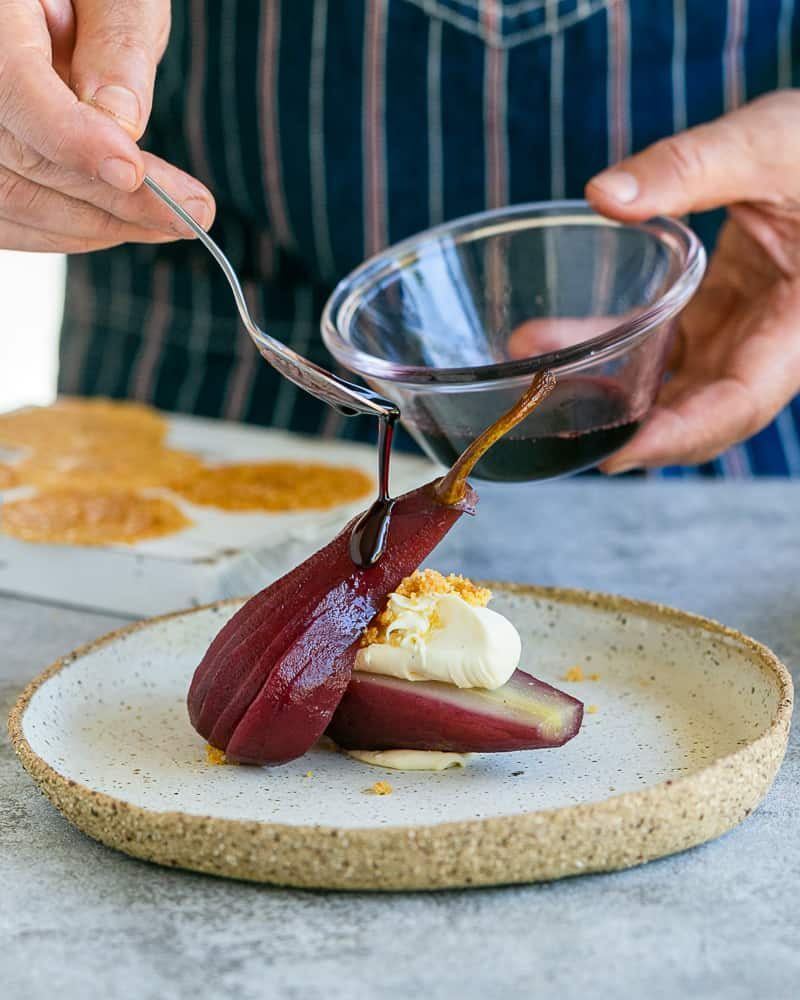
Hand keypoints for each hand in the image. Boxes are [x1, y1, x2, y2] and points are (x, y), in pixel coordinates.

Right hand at [0, 0, 214, 251]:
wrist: (54, 5)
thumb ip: (116, 44)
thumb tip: (122, 123)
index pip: (12, 84)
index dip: (71, 138)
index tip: (133, 171)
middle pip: (21, 158)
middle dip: (112, 198)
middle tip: (192, 212)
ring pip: (10, 201)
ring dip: (96, 225)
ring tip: (169, 222)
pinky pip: (6, 218)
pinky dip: (65, 230)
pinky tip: (120, 224)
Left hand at [585, 89, 799, 471]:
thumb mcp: (767, 142)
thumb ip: (691, 165)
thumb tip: (604, 194)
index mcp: (799, 325)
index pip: (739, 404)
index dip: (680, 436)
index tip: (617, 454)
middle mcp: (771, 342)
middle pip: (699, 413)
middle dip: (629, 429)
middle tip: (552, 427)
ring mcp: (742, 330)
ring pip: (672, 384)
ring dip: (606, 389)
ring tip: (535, 373)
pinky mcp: (717, 311)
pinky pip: (660, 346)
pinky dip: (610, 346)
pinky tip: (550, 337)